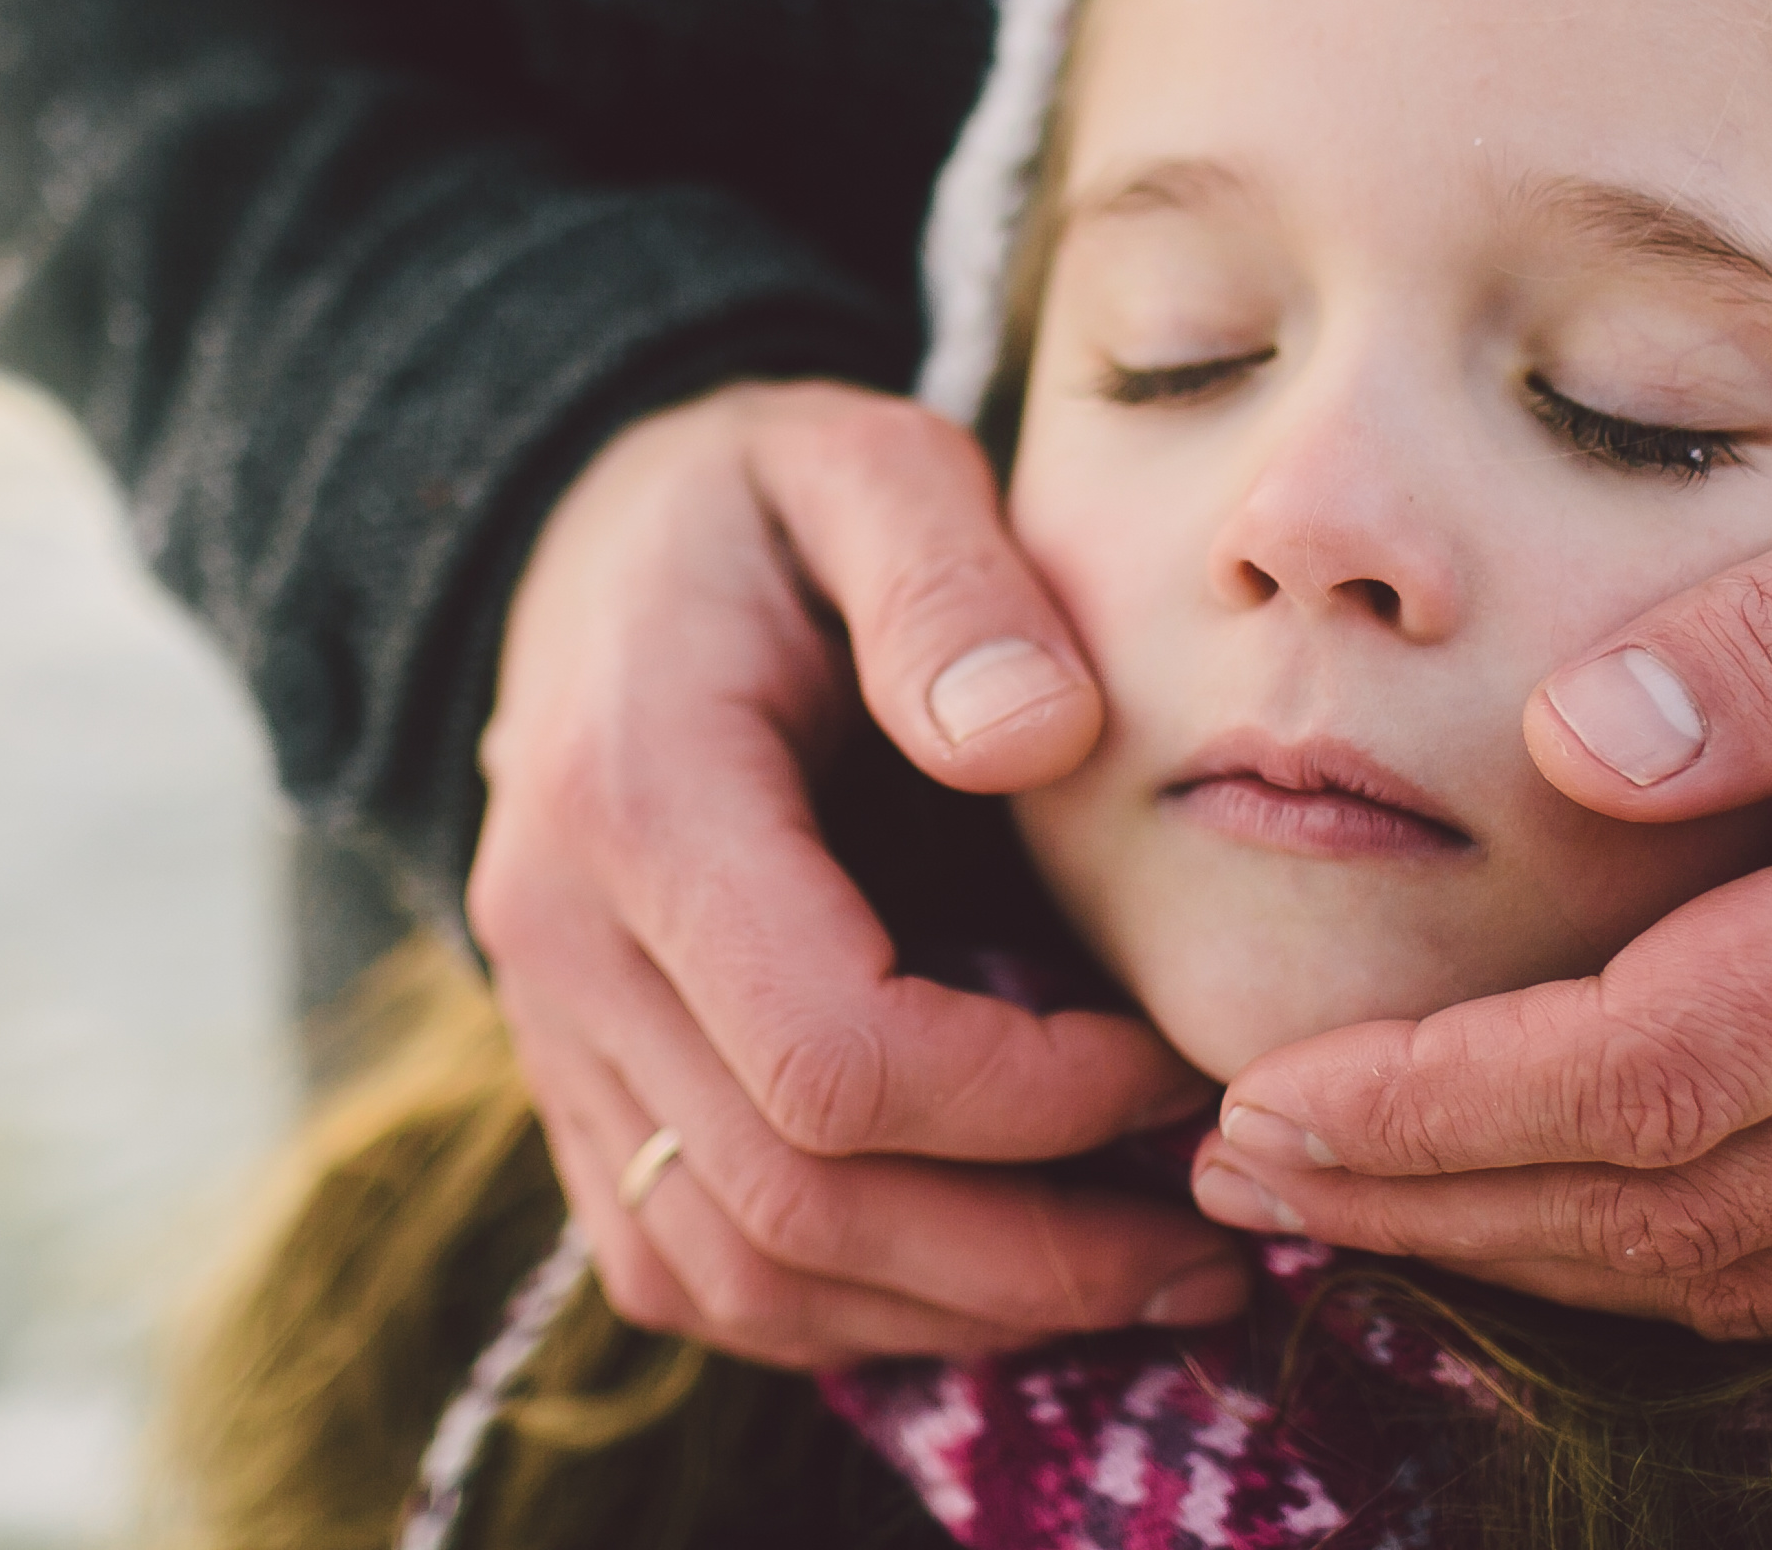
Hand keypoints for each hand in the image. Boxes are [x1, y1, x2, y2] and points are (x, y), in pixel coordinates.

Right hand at [469, 379, 1242, 1368]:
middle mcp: (561, 950)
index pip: (835, 1056)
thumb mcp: (860, 461)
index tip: (1180, 1059)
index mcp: (636, 803)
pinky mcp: (576, 1096)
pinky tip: (1006, 1267)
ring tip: (1152, 1275)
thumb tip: (1040, 735)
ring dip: (958, 1311)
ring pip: (739, 1281)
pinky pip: (693, 1274)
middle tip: (1219, 1239)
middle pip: (795, 1207)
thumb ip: (946, 579)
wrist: (588, 548)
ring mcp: (551, 1038)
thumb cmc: (763, 507)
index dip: (1033, 1101)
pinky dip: (858, 1309)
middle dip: (1032, 1254)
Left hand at [1193, 394, 1771, 1339]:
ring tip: (1337, 1194)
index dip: (1444, 1107)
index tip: (1272, 1092)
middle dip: (1436, 1203)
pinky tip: (1534, 1206)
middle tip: (1237, 1164)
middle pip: (1687, 1210)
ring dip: (1528, 1254)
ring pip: (1760, 1270)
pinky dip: (1669, 1255)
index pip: (1664, 1068)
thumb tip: (1566, 744)